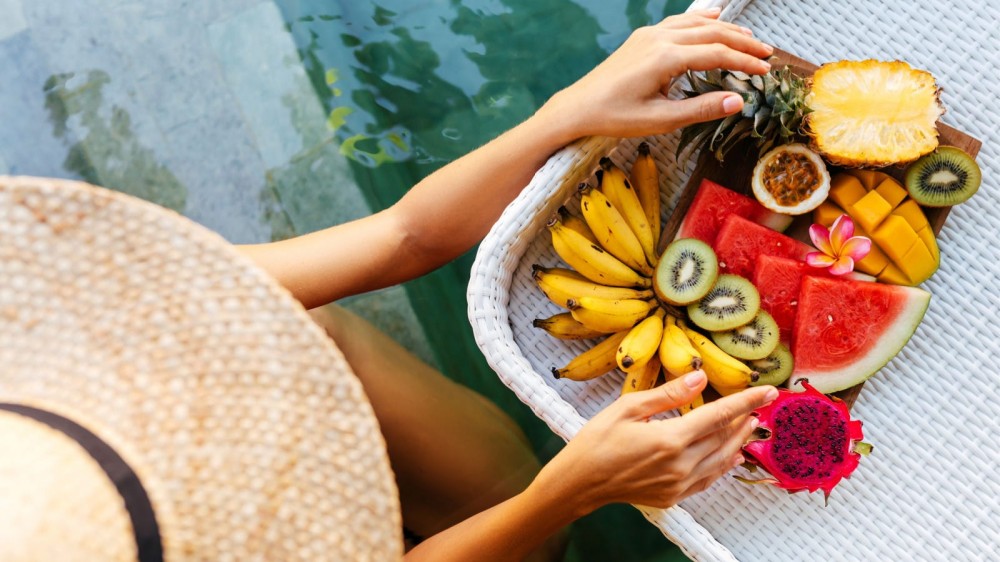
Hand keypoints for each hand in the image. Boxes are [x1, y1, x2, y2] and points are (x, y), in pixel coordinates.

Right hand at [531, 371, 777, 513]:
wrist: (580, 482)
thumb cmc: (596, 440)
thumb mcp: (628, 407)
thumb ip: (669, 394)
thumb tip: (701, 377)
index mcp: (670, 439)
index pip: (718, 416)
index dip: (745, 401)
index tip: (767, 390)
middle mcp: (680, 465)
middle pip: (724, 438)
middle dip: (744, 419)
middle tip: (760, 403)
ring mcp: (678, 484)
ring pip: (721, 460)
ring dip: (738, 441)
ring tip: (750, 425)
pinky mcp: (673, 495)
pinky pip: (708, 478)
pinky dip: (723, 465)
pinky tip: (731, 456)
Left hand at [537, 8, 772, 139]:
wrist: (578, 107)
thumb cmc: (615, 117)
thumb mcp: (660, 120)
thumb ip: (701, 109)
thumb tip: (738, 101)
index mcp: (665, 58)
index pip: (717, 54)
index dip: (744, 62)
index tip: (765, 72)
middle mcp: (658, 39)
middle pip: (712, 34)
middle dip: (742, 43)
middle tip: (767, 54)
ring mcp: (649, 35)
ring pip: (696, 24)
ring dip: (725, 30)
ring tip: (749, 39)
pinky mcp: (641, 37)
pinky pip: (678, 22)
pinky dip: (701, 20)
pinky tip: (713, 18)